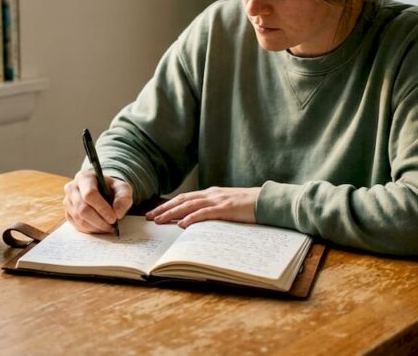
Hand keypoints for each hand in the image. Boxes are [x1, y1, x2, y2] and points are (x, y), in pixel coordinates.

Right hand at [63, 169, 132, 233]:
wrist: (103, 192)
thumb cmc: (112, 189)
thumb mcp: (123, 189)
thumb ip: (124, 198)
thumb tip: (117, 213)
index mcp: (84, 177)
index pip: (90, 194)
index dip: (102, 208)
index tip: (114, 218)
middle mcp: (72, 188)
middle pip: (83, 209)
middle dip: (99, 221)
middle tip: (112, 226)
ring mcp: (67, 202)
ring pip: (80, 219)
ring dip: (96, 227)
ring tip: (108, 227)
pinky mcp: (68, 213)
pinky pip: (78, 226)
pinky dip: (91, 230)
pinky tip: (100, 227)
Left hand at [145, 186, 260, 228]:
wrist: (268, 201)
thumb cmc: (249, 206)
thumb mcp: (227, 206)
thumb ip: (213, 210)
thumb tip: (197, 222)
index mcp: (211, 193)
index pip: (185, 198)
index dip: (168, 205)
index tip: (155, 213)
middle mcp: (211, 194)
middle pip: (182, 200)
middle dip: (164, 209)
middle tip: (149, 217)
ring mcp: (218, 200)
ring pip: (189, 205)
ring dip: (172, 213)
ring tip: (159, 221)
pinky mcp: (226, 209)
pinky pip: (205, 213)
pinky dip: (192, 218)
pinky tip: (182, 224)